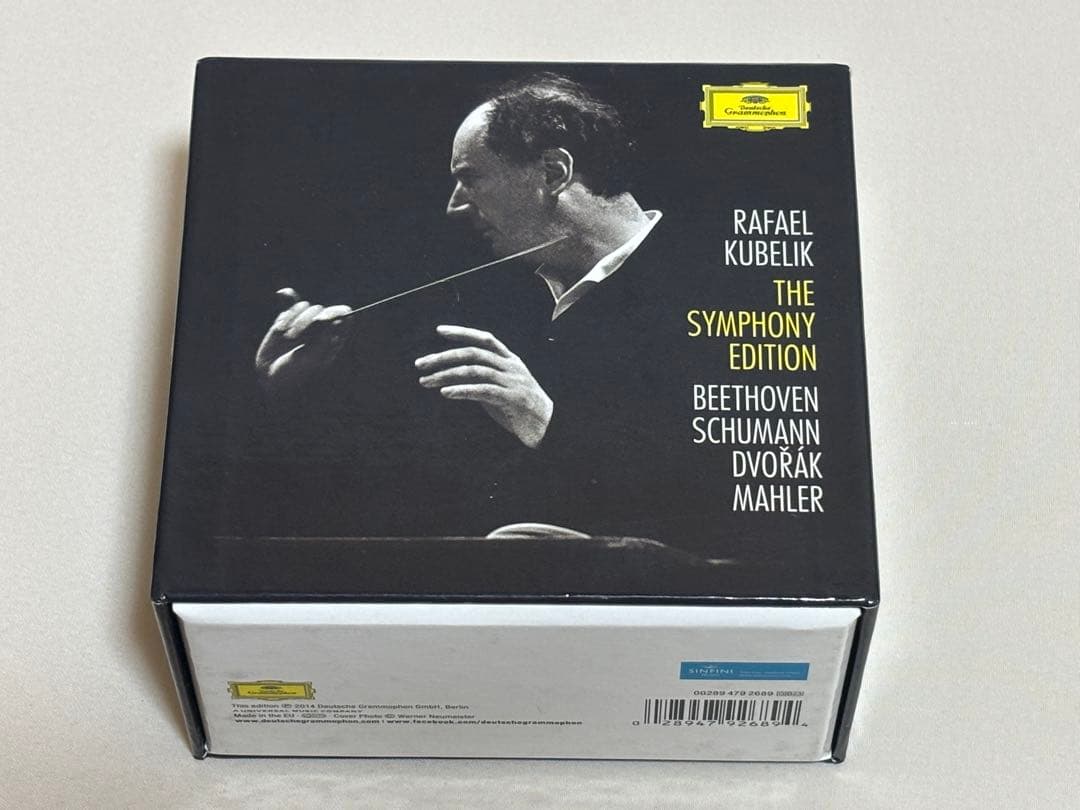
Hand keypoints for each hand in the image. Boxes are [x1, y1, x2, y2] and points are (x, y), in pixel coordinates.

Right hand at [254, 288, 352, 391]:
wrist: (270, 375)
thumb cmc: (295, 373)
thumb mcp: (311, 360)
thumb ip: (324, 340)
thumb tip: (337, 320)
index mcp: (334, 339)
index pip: (345, 316)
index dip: (337, 313)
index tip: (323, 319)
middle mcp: (322, 329)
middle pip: (322, 309)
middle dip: (308, 320)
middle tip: (295, 336)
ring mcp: (305, 323)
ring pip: (306, 306)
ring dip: (295, 321)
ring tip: (288, 338)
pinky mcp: (289, 319)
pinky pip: (290, 306)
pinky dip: (286, 317)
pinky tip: (281, 330)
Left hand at [415, 325, 553, 447]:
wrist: (549, 428)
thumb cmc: (520, 410)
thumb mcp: (501, 389)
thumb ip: (483, 380)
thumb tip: (454, 378)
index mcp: (511, 361)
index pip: (485, 339)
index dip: (462, 332)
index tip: (439, 330)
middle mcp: (511, 367)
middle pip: (473, 353)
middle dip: (444, 357)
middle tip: (420, 364)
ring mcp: (512, 382)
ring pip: (475, 371)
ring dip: (446, 375)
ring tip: (426, 382)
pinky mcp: (511, 399)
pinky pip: (483, 391)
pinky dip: (462, 390)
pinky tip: (446, 393)